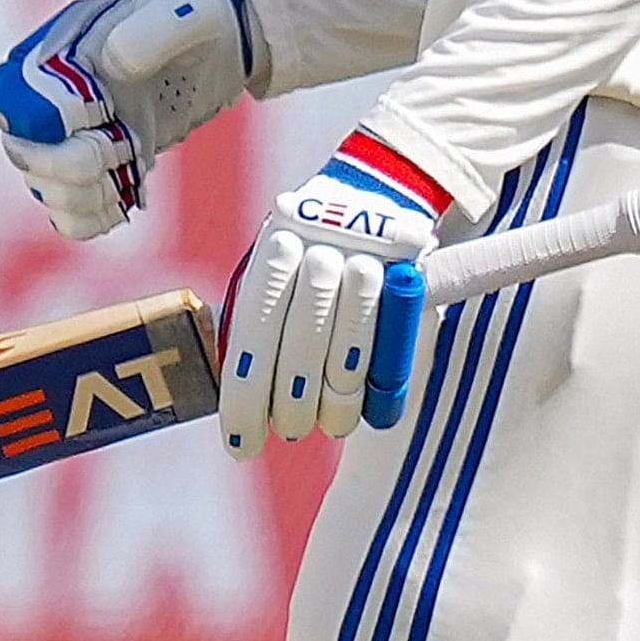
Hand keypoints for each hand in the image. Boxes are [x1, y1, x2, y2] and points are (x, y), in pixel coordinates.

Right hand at [0, 0, 259, 239]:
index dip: (46, 121)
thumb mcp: (186, 14)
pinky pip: (72, 218)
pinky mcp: (92, 173)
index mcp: (52, 52)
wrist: (218, 49)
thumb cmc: (196, 22)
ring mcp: (66, 140)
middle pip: (24, 154)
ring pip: (47, 192)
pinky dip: (98, 216)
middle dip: (74, 162)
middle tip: (124, 140)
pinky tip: (128, 190)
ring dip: (90, 192)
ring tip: (130, 162)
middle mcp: (46, 100)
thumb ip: (149, 32)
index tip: (99, 114)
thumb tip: (110, 66)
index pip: (11, 102)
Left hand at [218, 130, 446, 460]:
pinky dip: (367, 391)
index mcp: (272, 255)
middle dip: (291, 408)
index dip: (245, 402)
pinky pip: (384, 353)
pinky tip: (352, 411)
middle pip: (299, 355)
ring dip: (331, 406)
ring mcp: (365, 265)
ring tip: (321, 426)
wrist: (376, 194)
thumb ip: (256, 321)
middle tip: (288, 432)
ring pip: (344, 359)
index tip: (241, 446)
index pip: (253, 342)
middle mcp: (317, 257)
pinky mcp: (404, 280)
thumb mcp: (273, 269)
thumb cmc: (310, 250)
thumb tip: (235, 396)